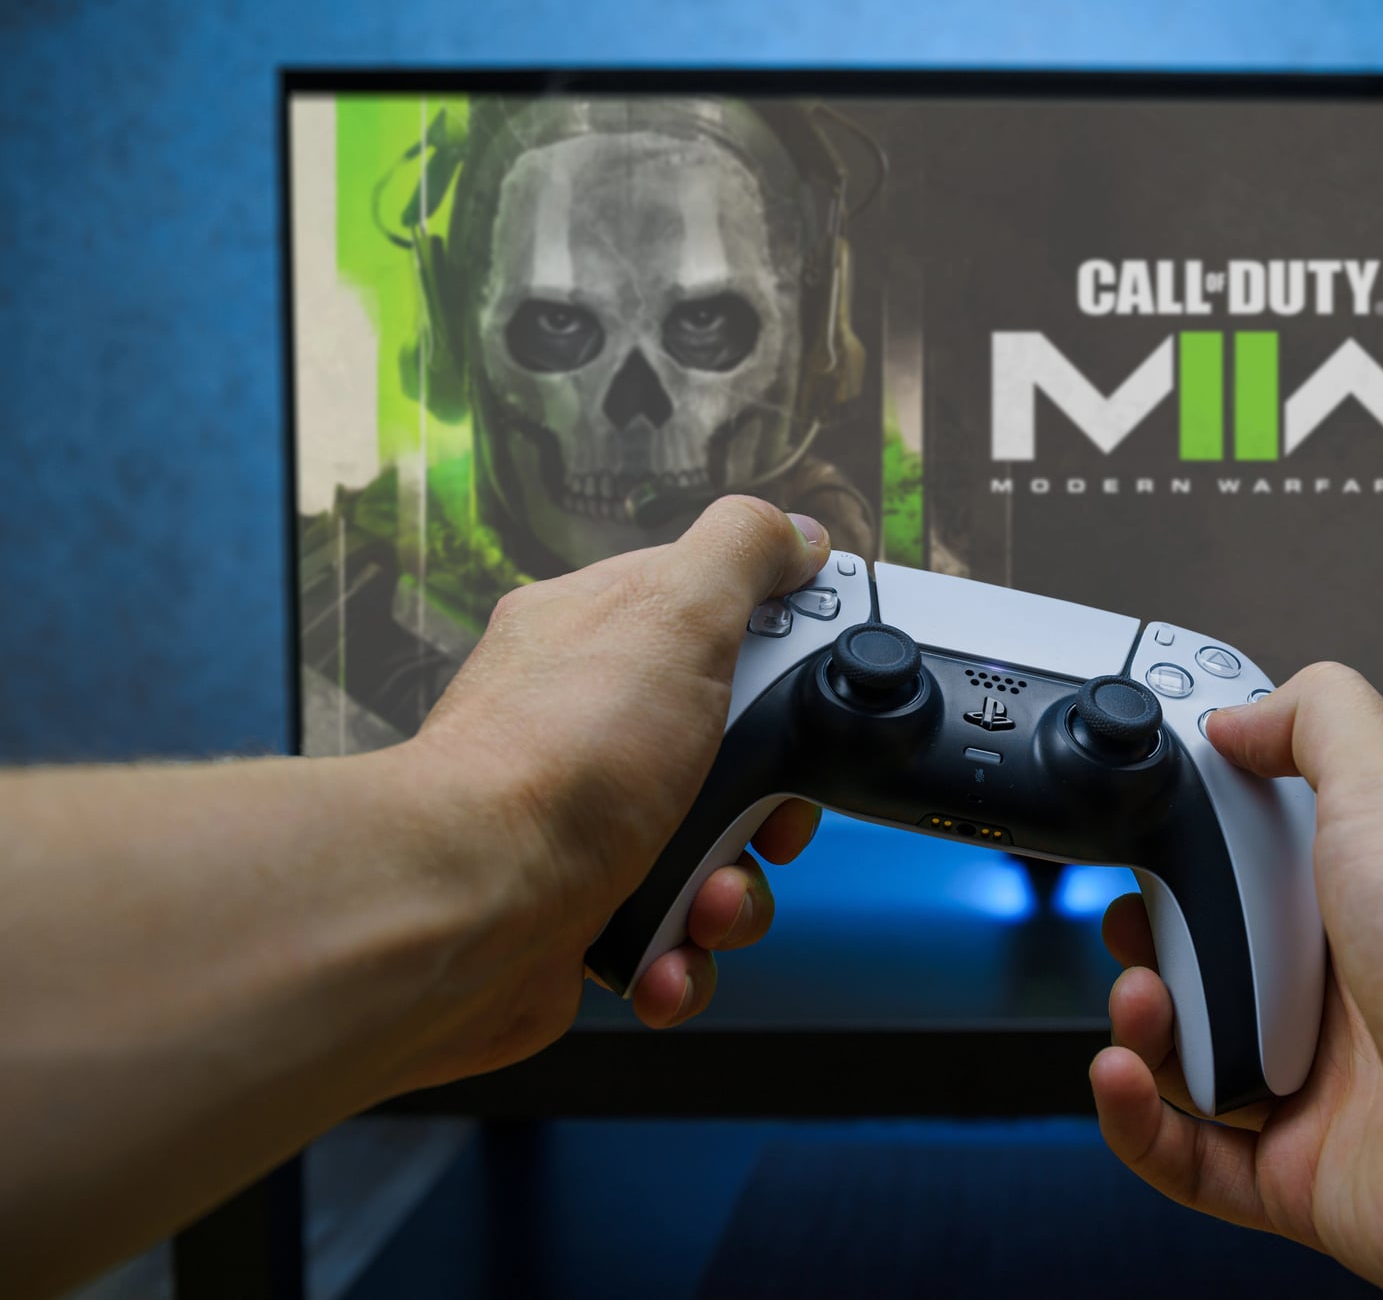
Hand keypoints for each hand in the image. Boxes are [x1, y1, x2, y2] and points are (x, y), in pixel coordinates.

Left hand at [398, 496, 830, 1083]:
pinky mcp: (583, 917)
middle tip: (767, 819)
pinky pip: (674, 939)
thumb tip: (794, 533)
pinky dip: (685, 957)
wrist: (466, 910)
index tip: (808, 698)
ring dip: (736, 894)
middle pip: (734, 758)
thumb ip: (743, 553)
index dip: (781, 666)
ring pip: (714, 857)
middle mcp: (587, 730)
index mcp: (598, 638)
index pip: (718, 627)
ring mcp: (584, 828)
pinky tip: (666, 954)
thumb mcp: (676, 611)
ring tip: (708, 901)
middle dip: (770, 805)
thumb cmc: (558, 762)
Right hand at [1090, 663, 1382, 1297]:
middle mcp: (1349, 989)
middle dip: (1153, 938)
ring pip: (1187, 1060)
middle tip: (1138, 922)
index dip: (1192, 844)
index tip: (1147, 829)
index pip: (1253, 857)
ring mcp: (1324, 1087)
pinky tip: (1124, 1074)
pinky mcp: (1303, 1175)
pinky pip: (1188, 1159)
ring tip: (1145, 997)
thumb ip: (1313, 720)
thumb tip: (1239, 714)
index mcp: (1368, 893)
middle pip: (1209, 959)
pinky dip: (1137, 1122)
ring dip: (1138, 1027)